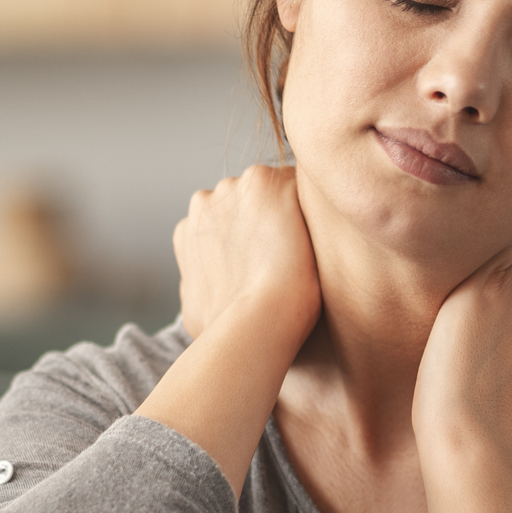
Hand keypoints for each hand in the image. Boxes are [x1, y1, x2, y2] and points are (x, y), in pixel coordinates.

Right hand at [173, 164, 321, 343]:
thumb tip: (209, 290)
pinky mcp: (273, 183)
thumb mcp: (193, 307)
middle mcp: (207, 199)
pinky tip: (322, 237)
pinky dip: (314, 206)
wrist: (255, 322)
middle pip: (249, 199)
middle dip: (268, 219)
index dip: (252, 239)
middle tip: (290, 256)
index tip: (269, 262)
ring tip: (308, 250)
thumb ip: (199, 283)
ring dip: (291, 211)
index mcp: (189, 227)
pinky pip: (302, 186)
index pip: (226, 219)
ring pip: (277, 189)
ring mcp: (238, 187)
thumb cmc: (226, 329)